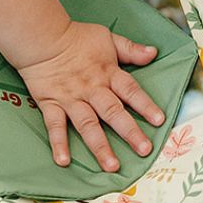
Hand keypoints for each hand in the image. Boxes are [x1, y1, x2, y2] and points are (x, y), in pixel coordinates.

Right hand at [15, 21, 165, 171]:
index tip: (159, 120)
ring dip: (100, 146)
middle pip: (113, 112)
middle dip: (129, 131)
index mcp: (108, 73)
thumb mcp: (108, 38)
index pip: (130, 90)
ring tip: (111, 166)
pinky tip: (63, 161)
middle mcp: (92, 89)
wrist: (43, 37)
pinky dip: (58, 143)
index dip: (145, 104)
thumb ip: (130, 49)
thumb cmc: (77, 37)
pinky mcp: (52, 104)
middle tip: (144, 150)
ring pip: (88, 125)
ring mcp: (71, 99)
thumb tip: (153, 53)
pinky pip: (55, 126)